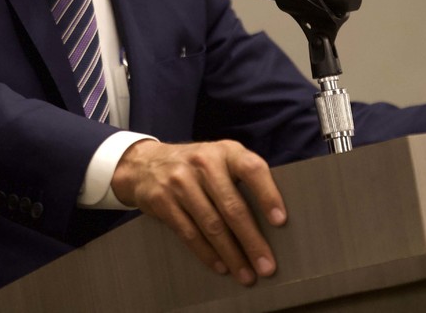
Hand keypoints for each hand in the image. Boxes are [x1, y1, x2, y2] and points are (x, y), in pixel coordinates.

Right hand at [110, 139, 286, 285]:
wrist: (145, 163)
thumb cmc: (196, 166)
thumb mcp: (219, 159)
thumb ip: (242, 179)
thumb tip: (273, 220)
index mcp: (226, 151)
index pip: (252, 169)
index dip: (268, 195)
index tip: (280, 221)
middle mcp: (203, 163)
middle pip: (232, 207)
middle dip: (252, 241)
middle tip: (267, 266)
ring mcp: (180, 182)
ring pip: (211, 225)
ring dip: (231, 255)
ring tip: (246, 275)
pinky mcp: (163, 200)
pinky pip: (189, 233)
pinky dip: (207, 254)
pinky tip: (221, 266)